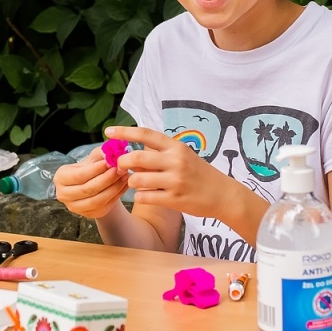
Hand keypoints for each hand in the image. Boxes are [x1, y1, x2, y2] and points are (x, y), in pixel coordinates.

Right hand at [54, 148, 127, 219]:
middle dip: (107, 179)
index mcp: (60, 177)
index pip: (79, 175)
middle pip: (88, 189)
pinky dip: (116, 195)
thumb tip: (112, 153)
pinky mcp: (88, 214)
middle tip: (121, 170)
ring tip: (125, 176)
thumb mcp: (95, 157)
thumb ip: (102, 153)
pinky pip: (104, 206)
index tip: (110, 162)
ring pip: (97, 200)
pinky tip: (124, 185)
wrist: (94, 184)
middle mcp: (63, 194)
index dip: (96, 170)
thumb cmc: (92, 167)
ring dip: (114, 188)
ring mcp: (75, 207)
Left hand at [106, 125, 237, 221]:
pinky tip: (146, 195)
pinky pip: (144, 197)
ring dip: (131, 182)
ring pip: (137, 180)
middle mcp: (175, 161)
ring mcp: (175, 181)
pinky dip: (140, 196)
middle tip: (119, 166)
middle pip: (136, 159)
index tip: (108, 131)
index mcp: (176, 147)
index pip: (146, 134)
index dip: (125, 132)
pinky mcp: (174, 199)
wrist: (223, 195)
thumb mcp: (183, 157)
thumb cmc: (199, 174)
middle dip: (122, 162)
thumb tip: (132, 157)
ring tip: (138, 184)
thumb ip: (160, 155)